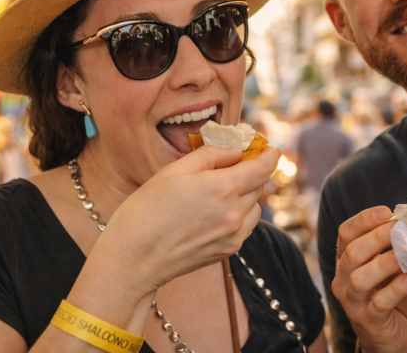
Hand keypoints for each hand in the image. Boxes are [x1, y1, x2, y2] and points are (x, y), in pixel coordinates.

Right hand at [91, 145, 279, 294]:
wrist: (134, 257)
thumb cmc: (147, 209)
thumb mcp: (174, 170)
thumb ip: (210, 156)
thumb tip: (234, 152)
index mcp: (222, 187)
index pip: (261, 168)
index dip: (269, 155)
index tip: (271, 148)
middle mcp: (234, 213)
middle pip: (258, 185)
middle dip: (253, 172)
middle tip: (239, 162)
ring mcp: (233, 235)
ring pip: (255, 207)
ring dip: (247, 194)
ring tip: (222, 188)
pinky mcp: (228, 250)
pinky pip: (245, 225)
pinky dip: (240, 213)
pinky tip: (217, 210)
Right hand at [332, 207, 406, 352]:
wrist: (396, 340)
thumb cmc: (395, 298)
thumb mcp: (394, 268)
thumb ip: (397, 248)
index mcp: (346, 262)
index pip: (345, 234)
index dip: (363, 220)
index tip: (387, 211)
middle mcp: (342, 280)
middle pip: (351, 253)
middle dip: (376, 237)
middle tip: (401, 229)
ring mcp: (352, 303)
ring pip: (359, 278)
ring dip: (385, 262)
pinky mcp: (368, 322)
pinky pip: (379, 304)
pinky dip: (397, 289)